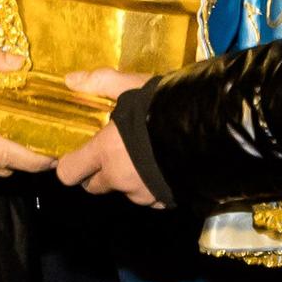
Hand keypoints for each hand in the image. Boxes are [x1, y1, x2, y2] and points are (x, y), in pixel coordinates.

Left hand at [57, 70, 158, 205]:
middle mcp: (120, 179)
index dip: (70, 164)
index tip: (77, 154)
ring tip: (145, 156)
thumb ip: (100, 83)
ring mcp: (144, 195)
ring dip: (128, 179)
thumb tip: (70, 80)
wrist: (212, 132)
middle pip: (95, 187)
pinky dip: (152, 186)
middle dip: (98, 173)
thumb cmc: (165, 106)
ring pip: (125, 192)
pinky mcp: (166, 201)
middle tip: (111, 153)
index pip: (69, 173)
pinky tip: (164, 166)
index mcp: (105, 153)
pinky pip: (151, 198)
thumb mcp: (131, 86)